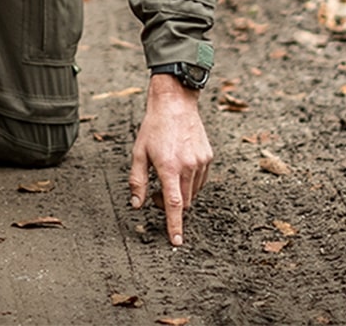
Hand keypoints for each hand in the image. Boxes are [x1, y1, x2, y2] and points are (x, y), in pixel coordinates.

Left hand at [129, 73, 212, 245]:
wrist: (175, 103)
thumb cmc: (153, 127)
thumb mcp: (138, 153)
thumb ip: (137, 181)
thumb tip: (136, 205)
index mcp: (169, 167)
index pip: (174, 205)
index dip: (174, 225)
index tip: (176, 242)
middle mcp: (188, 166)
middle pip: (184, 202)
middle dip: (171, 207)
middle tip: (154, 196)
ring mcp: (201, 162)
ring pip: (193, 193)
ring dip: (181, 195)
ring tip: (166, 179)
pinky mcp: (208, 157)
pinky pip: (200, 181)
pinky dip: (190, 184)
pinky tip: (180, 170)